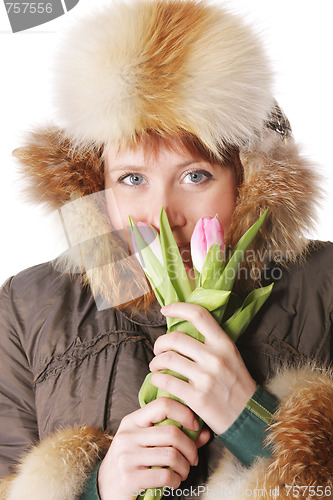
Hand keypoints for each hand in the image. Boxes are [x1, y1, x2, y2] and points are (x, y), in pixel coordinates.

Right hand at [97, 397, 209, 499]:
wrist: (105, 488)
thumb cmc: (132, 461)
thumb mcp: (148, 442)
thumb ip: (175, 435)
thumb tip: (205, 432)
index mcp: (133, 420)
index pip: (162, 404)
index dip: (184, 412)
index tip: (195, 425)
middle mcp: (128, 435)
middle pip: (172, 432)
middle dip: (191, 448)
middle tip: (193, 458)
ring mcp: (127, 456)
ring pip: (172, 455)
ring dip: (185, 467)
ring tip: (183, 471)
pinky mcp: (129, 478)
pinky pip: (165, 476)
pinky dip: (176, 481)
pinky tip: (173, 482)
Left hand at [149, 302, 256, 435]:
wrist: (249, 418)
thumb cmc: (237, 385)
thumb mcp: (232, 357)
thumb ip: (212, 343)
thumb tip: (185, 328)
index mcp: (224, 344)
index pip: (199, 315)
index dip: (178, 308)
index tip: (165, 310)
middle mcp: (215, 358)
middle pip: (175, 338)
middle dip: (160, 343)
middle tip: (158, 349)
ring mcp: (206, 378)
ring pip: (167, 359)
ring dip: (156, 361)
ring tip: (156, 366)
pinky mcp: (197, 398)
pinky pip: (166, 381)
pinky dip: (156, 378)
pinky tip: (157, 379)